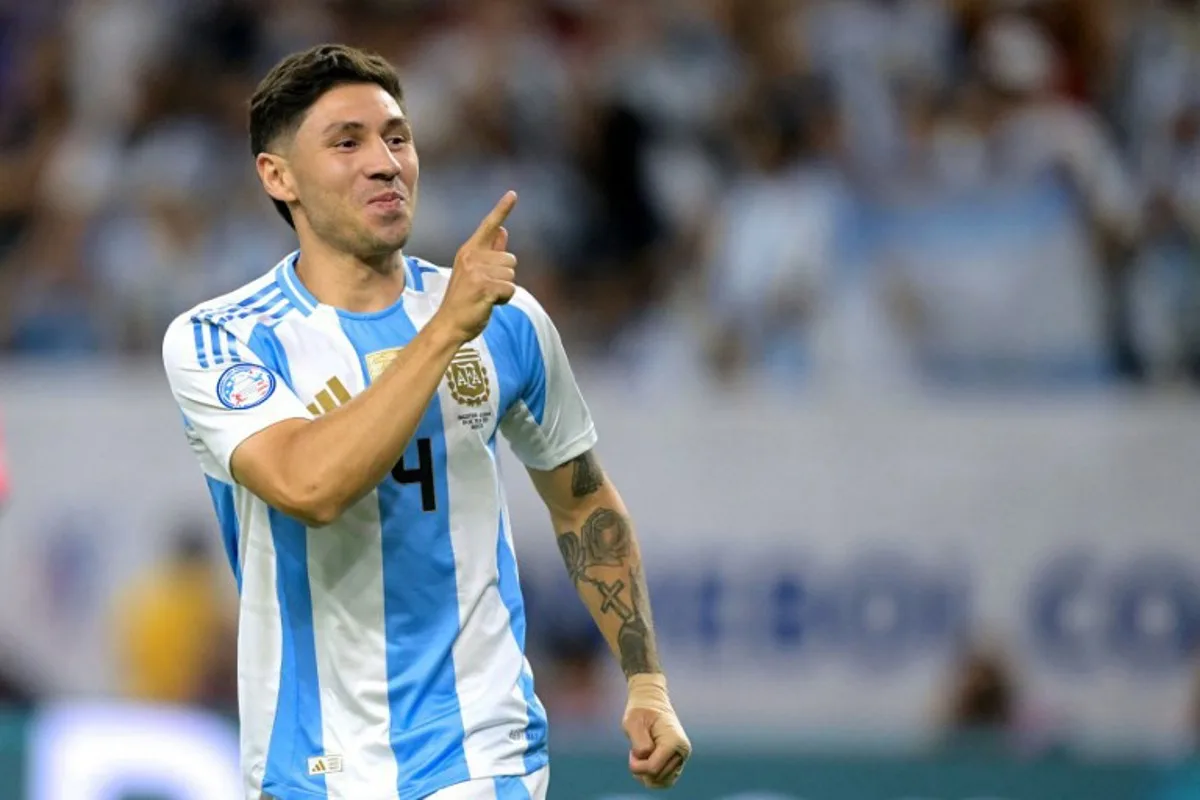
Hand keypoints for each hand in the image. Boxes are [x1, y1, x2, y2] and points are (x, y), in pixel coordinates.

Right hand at [433, 191, 517, 343]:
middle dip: (505, 276)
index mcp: (468, 251)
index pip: (488, 226)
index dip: (502, 209)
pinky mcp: (484, 287)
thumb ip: (490, 251)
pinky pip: (510, 289)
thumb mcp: (474, 272)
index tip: (513, 193)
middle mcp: (471, 257)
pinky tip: (489, 304)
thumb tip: (503, 230)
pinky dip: (504, 300)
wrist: (448, 325)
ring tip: (485, 296)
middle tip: (485, 289)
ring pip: (512, 275)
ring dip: (504, 289)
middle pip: (511, 259)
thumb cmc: (463, 300)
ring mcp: (477, 272)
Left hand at [623, 674, 691, 789]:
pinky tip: (644, 765)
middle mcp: (682, 751)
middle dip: (641, 769)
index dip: (637, 766)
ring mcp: (682, 758)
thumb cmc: (640, 711)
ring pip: (662, 782)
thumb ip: (639, 741)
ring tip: (641, 758)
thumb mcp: (633, 721)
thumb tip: (646, 757)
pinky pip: (666, 781)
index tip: (631, 752)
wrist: (651, 703)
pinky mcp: (678, 762)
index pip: (653, 768)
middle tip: (635, 752)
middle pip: (657, 777)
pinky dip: (653, 778)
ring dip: (647, 775)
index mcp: (674, 741)